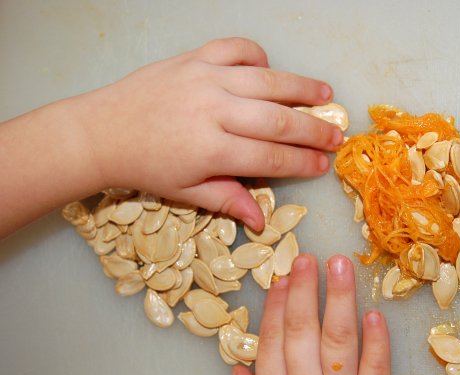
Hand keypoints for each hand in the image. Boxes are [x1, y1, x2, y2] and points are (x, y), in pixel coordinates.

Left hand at [77, 37, 342, 229]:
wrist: (103, 132)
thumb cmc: (147, 167)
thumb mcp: (187, 192)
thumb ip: (228, 201)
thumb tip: (261, 221)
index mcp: (212, 150)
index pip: (271, 156)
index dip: (302, 162)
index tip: (323, 164)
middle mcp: (214, 111)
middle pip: (278, 119)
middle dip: (313, 129)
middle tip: (337, 135)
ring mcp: (205, 79)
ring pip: (267, 81)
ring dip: (301, 88)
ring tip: (326, 95)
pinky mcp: (194, 59)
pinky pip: (236, 49)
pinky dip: (258, 55)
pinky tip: (271, 70)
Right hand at [230, 254, 391, 374]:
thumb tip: (237, 370)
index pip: (273, 339)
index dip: (277, 305)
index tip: (281, 277)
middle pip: (302, 330)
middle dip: (304, 290)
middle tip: (307, 257)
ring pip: (339, 339)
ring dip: (338, 298)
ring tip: (339, 266)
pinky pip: (376, 369)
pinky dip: (376, 339)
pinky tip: (374, 313)